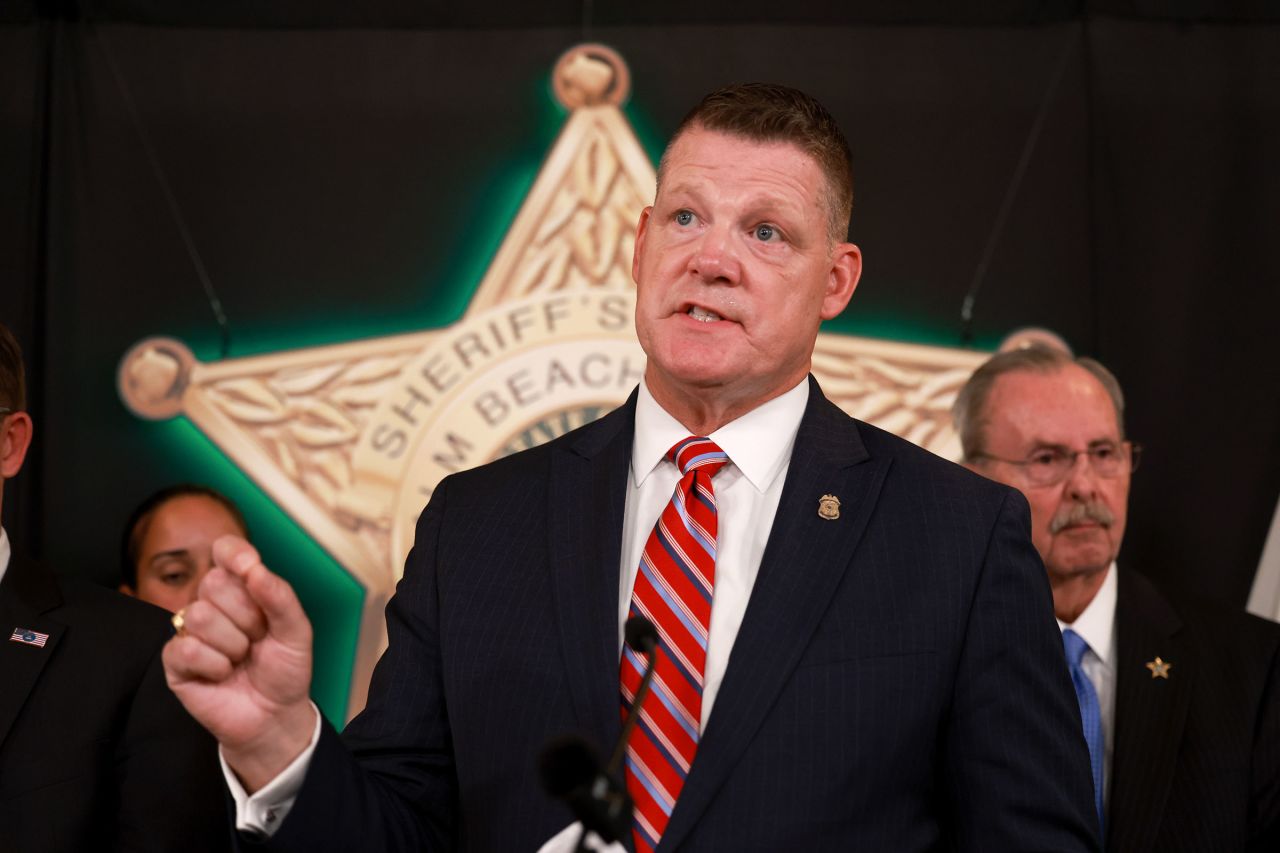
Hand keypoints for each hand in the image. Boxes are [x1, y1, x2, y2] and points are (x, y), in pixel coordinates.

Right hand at [162, 534, 316, 792]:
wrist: (274, 715)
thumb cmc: (284, 670)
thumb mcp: (296, 631)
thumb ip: (280, 597)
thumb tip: (255, 569)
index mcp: (242, 589)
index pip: (225, 551)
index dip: (233, 552)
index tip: (249, 565)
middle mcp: (212, 604)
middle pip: (213, 583)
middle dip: (247, 615)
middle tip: (258, 638)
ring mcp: (190, 632)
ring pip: (199, 614)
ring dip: (233, 644)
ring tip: (241, 659)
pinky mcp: (175, 662)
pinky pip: (187, 648)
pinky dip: (215, 665)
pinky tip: (223, 674)